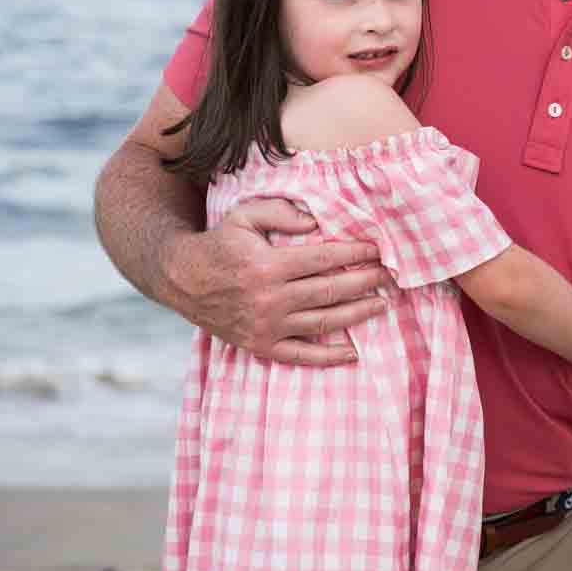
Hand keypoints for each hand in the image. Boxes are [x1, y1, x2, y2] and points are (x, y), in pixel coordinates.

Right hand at [161, 197, 387, 365]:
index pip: (324, 260)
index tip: (378, 250)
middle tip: (390, 275)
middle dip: (365, 282)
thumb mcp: (244, 217)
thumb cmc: (219, 244)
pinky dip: (328, 357)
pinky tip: (353, 354)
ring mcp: (267, 325)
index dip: (355, 255)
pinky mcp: (261, 345)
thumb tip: (316, 221)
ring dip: (357, 314)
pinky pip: (300, 355)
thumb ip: (280, 213)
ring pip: (323, 322)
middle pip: (331, 291)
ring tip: (382, 304)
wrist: (181, 279)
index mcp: (268, 266)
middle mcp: (270, 299)